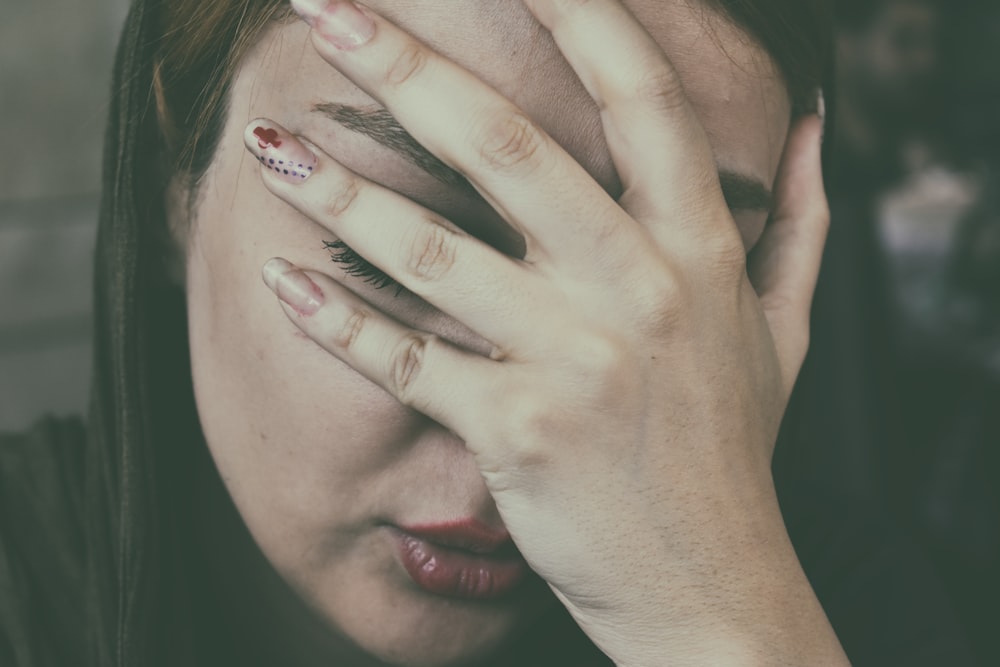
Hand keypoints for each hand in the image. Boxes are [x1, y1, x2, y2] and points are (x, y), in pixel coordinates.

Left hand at [248, 0, 844, 663]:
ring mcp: (572, 362)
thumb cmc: (731, 450)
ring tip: (268, 147)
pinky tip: (281, 283)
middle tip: (325, 7)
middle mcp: (636, 291)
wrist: (710, 581)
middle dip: (406, 65)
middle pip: (507, 147)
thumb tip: (812, 125)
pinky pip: (406, 362)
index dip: (580, 14)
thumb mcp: (787, 330)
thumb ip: (800, 222)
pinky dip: (335, 323)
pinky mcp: (512, 430)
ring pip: (434, 252)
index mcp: (699, 251)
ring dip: (338, 192)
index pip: (641, 99)